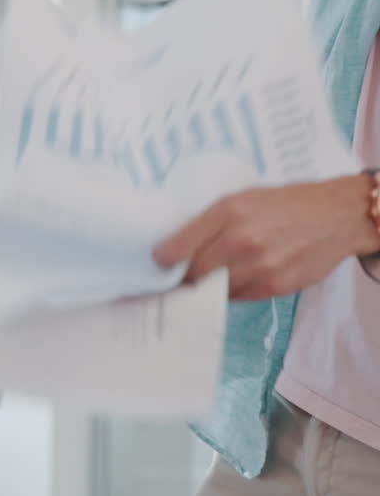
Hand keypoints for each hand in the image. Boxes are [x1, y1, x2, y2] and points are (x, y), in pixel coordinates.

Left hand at [154, 173, 379, 300]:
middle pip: (193, 274)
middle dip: (183, 277)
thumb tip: (174, 246)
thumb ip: (209, 221)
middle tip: (178, 276)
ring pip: (214, 289)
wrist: (337, 216)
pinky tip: (239, 276)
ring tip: (211, 275)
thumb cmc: (285, 204)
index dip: (163, 260)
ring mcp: (259, 266)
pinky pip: (238, 297)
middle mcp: (242, 240)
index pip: (177, 247)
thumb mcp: (241, 198)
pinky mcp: (274, 286)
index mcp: (228, 211)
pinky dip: (233, 290)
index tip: (158, 264)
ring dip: (209, 286)